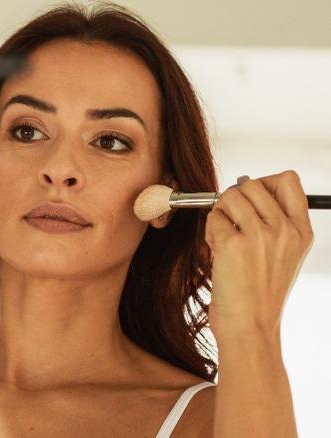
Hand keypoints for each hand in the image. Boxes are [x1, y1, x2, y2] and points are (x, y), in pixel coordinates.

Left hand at [205, 171, 313, 338]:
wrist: (250, 327)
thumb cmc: (259, 293)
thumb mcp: (282, 256)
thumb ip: (273, 223)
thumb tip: (243, 188)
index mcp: (301, 232)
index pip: (289, 181)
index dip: (265, 182)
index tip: (252, 201)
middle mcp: (285, 230)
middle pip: (254, 184)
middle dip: (235, 197)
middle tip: (231, 221)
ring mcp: (260, 236)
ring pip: (231, 195)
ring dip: (220, 212)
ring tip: (223, 236)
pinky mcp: (233, 244)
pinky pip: (214, 217)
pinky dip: (210, 229)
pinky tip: (217, 249)